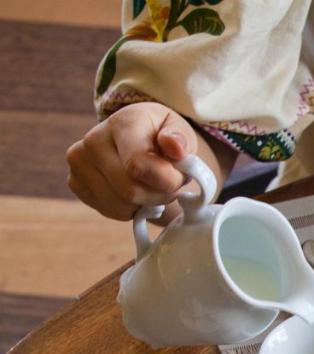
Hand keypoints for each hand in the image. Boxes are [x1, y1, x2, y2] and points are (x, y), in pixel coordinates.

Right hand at [66, 102, 201, 219]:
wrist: (140, 139)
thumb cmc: (163, 136)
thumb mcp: (181, 131)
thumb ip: (181, 139)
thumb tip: (174, 147)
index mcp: (122, 123)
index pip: (138, 166)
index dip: (166, 181)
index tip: (177, 175)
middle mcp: (93, 140)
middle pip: (130, 191)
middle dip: (158, 195)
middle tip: (168, 184)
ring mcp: (79, 162)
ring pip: (120, 205)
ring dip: (145, 203)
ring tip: (151, 185)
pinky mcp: (75, 182)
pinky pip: (110, 210)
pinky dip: (130, 209)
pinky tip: (135, 190)